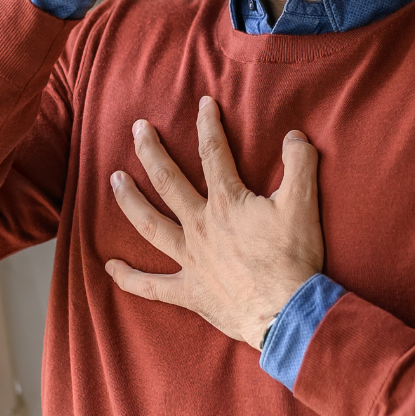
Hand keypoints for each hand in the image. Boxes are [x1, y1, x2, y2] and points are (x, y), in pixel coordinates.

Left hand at [106, 96, 322, 348]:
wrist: (287, 312)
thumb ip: (300, 164)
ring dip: (129, 201)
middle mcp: (201, 226)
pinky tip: (109, 266)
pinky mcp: (189, 292)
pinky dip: (128, 277)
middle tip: (137, 129)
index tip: (203, 104)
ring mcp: (190, 260)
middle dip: (151, 152)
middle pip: (168, 182)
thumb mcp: (304, 204)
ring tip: (114, 180)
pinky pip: (151, 286)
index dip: (208, 125)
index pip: (213, 153)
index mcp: (227, 203)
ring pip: (150, 224)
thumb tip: (294, 136)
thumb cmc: (295, 259)